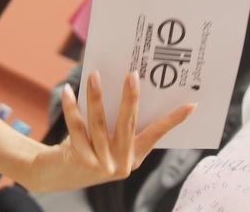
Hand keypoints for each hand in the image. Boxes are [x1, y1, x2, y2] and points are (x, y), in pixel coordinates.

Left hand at [24, 70, 194, 193]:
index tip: (191, 104)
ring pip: (99, 124)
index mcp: (133, 156)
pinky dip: (72, 108)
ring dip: (96, 97)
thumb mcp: (107, 138)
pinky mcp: (81, 160)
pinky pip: (77, 128)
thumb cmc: (87, 146)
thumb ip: (116, 120)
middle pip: (128, 124)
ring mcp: (102, 164)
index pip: (157, 134)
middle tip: (132, 74)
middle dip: (131, 98)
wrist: (58, 174)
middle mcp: (121, 163)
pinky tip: (68, 90)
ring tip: (94, 75)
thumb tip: (127, 84)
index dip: (173, 120)